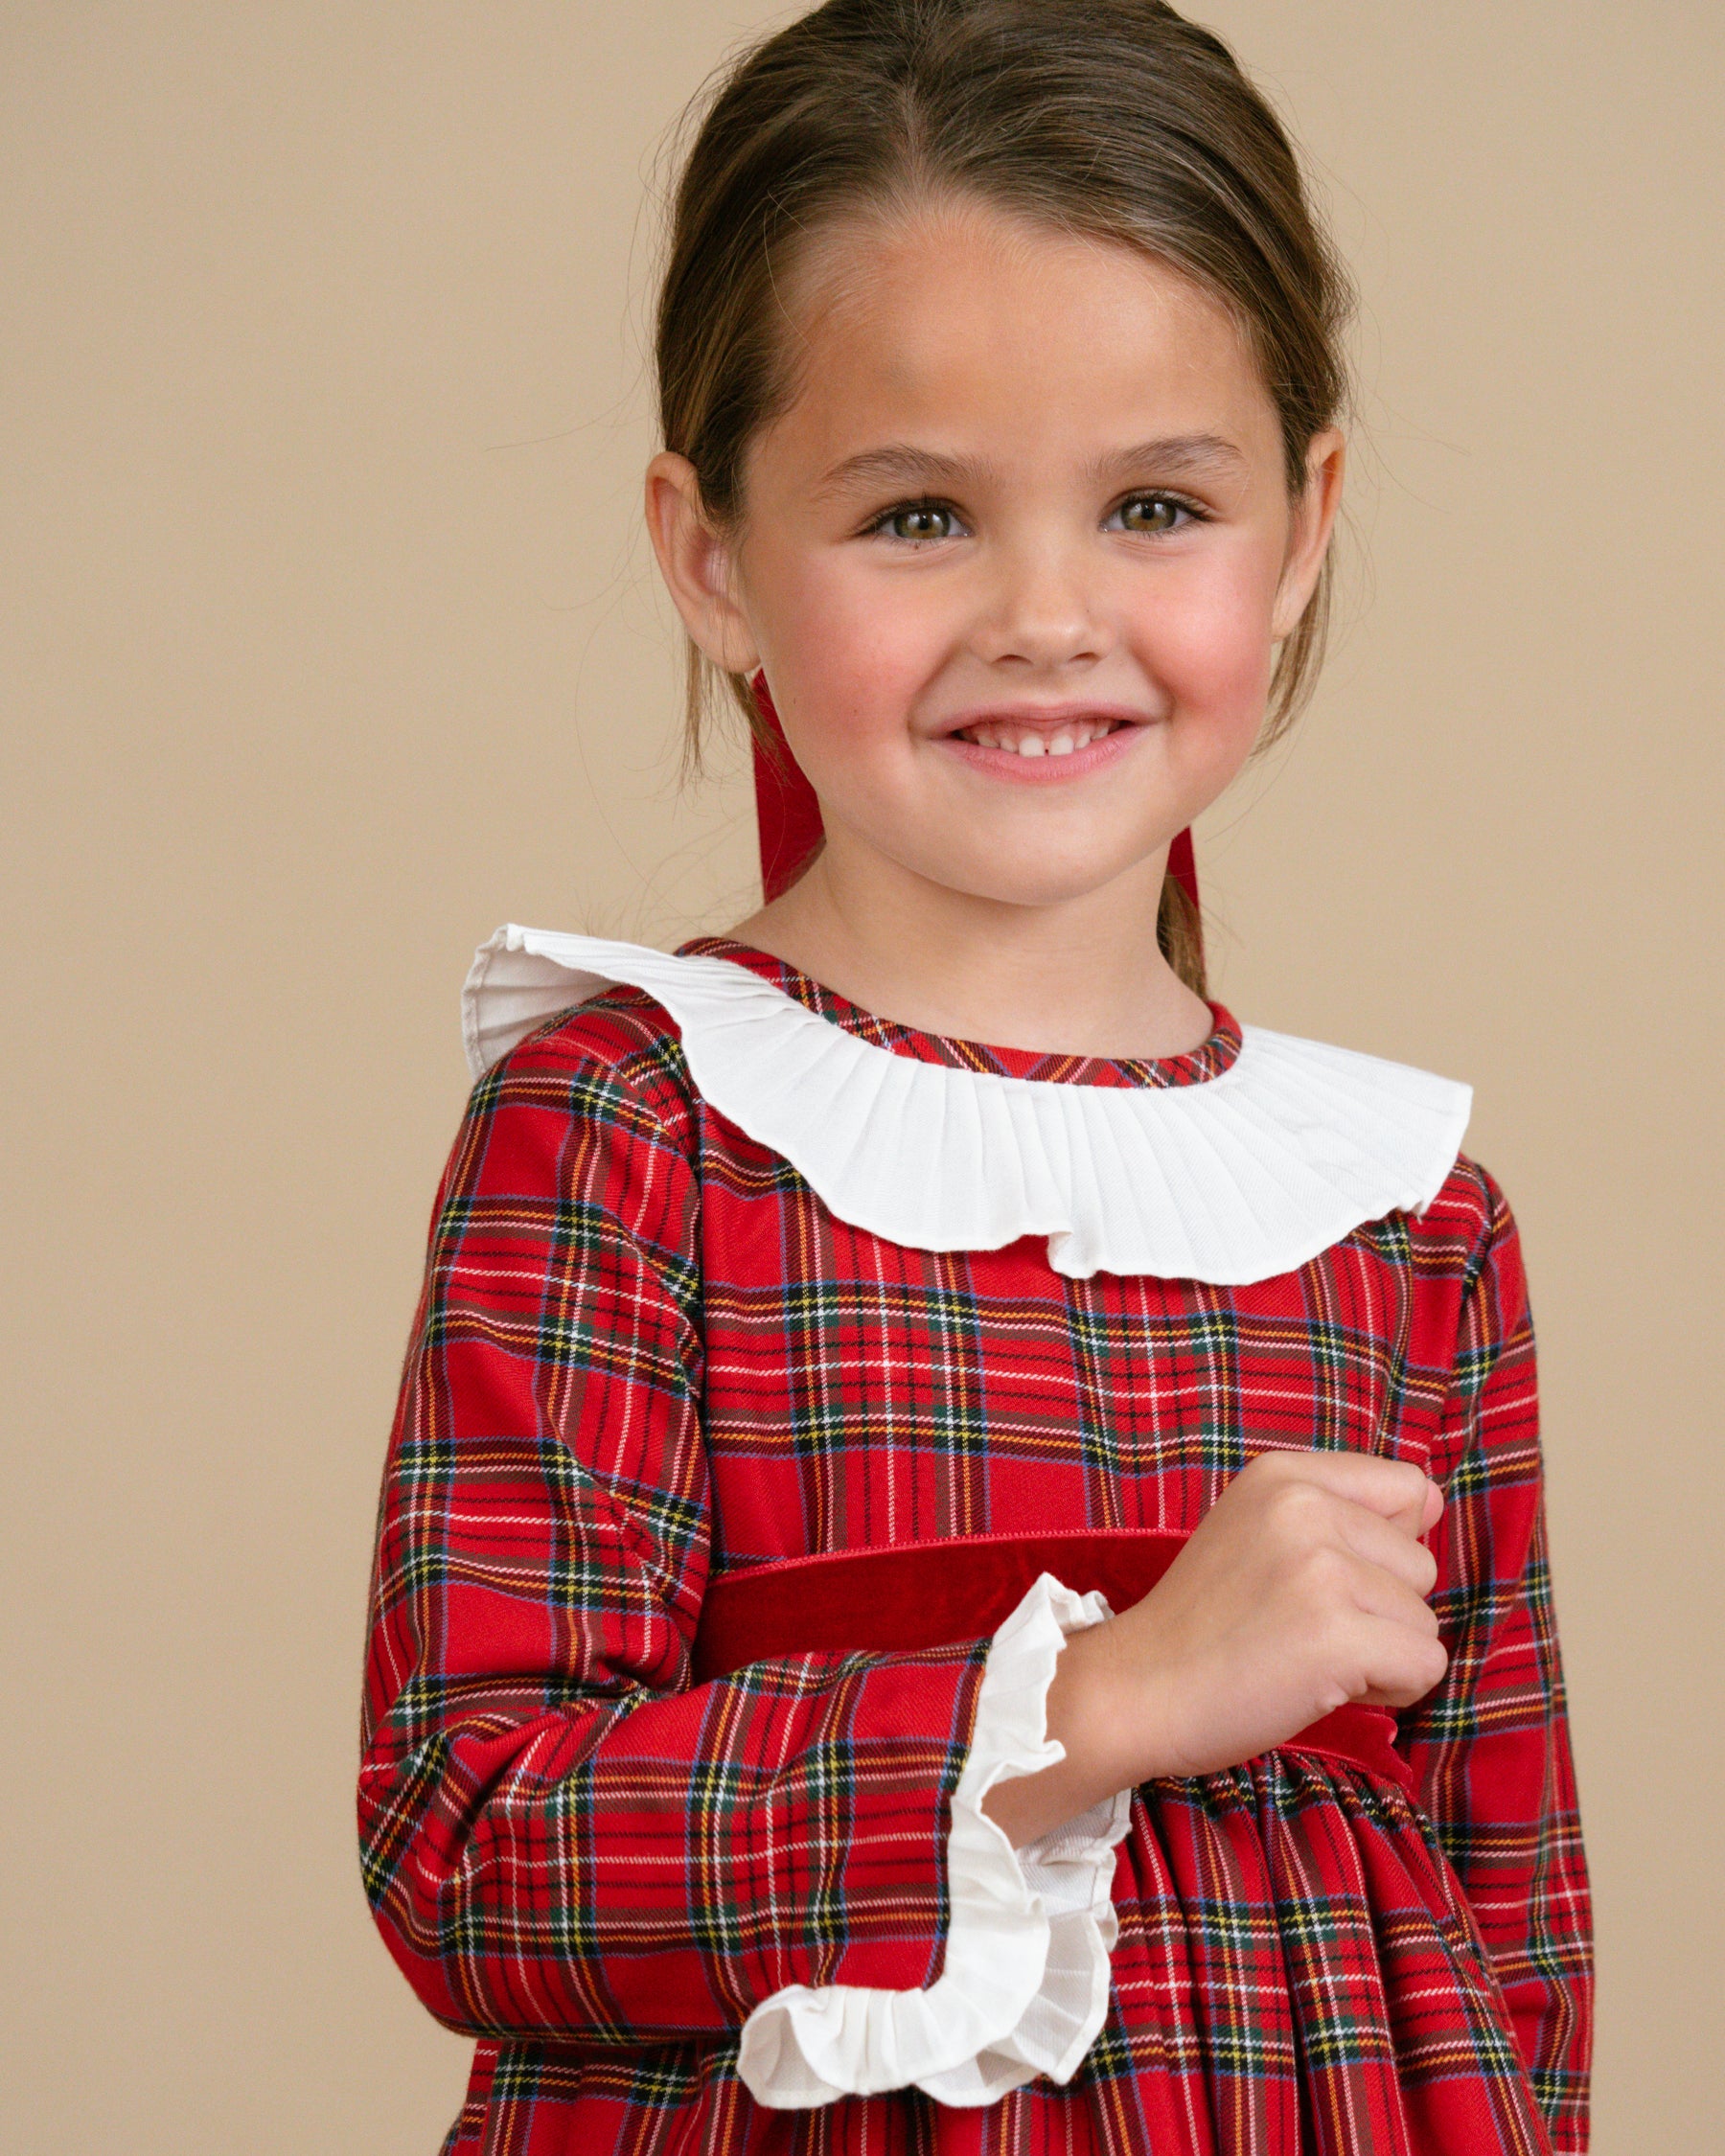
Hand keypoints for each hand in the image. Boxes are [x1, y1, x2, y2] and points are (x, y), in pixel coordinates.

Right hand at [1095, 1450, 1446, 1779]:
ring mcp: (1320, 1568)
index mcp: (1285, 1474)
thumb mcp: (1257, 1530)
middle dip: (1380, 1609)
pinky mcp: (1335, 1634)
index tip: (1324, 1578)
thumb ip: (1338, 1512)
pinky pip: (1425, 1667)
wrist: (1137, 1688)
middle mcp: (1304, 1506)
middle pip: (1421, 1564)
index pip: (1408, 1488)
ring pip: (1424, 1621)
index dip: (1385, 1546)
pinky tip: (1324, 1687)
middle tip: (1302, 1628)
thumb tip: (1435, 1503)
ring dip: (1381, 1653)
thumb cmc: (1202, 1623)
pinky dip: (1389, 1691)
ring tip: (1307, 1657)